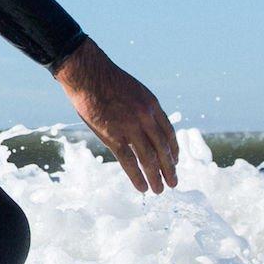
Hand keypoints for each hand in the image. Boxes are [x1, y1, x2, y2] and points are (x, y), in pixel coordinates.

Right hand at [51, 38, 179, 192]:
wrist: (87, 73)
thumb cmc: (106, 80)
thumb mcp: (133, 90)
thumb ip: (141, 108)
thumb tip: (145, 125)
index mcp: (152, 105)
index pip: (168, 133)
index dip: (173, 150)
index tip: (175, 161)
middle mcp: (145, 117)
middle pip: (162, 148)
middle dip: (169, 168)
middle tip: (173, 182)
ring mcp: (130, 127)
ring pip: (148, 158)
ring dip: (156, 176)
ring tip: (159, 189)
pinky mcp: (113, 136)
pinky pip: (129, 161)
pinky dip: (137, 176)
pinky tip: (142, 187)